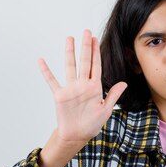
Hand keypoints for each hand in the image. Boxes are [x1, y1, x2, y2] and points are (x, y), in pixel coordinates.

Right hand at [38, 29, 127, 146]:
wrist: (77, 135)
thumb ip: (113, 96)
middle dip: (85, 47)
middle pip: (84, 61)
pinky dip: (46, 71)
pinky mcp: (60, 95)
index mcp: (95, 87)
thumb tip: (124, 83)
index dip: (96, 52)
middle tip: (86, 32)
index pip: (96, 65)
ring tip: (69, 39)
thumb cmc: (92, 124)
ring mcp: (71, 88)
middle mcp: (82, 85)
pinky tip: (41, 61)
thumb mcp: (106, 110)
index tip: (95, 39)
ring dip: (69, 53)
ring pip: (70, 66)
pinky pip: (52, 81)